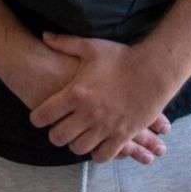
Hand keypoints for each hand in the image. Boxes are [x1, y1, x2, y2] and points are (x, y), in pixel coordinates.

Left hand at [28, 34, 179, 163]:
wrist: (154, 70)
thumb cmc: (121, 58)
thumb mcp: (91, 47)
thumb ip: (64, 43)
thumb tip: (43, 36)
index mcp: (75, 93)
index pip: (44, 115)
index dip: (37, 119)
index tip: (38, 118)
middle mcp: (88, 113)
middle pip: (58, 137)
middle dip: (54, 135)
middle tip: (57, 129)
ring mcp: (106, 126)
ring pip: (79, 148)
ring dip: (75, 144)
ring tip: (77, 136)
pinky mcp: (123, 135)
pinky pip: (104, 155)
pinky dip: (97, 154)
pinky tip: (96, 145)